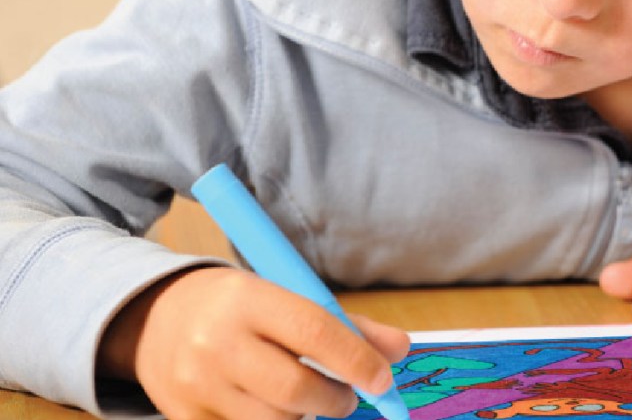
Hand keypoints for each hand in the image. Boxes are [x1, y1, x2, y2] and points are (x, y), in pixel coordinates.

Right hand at [98, 266, 408, 419]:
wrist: (156, 319)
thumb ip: (346, 326)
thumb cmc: (240, 309)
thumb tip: (400, 350)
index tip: (383, 381)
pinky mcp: (184, 418)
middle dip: (336, 401)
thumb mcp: (287, 299)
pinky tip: (272, 409)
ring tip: (306, 401)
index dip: (358, 361)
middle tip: (347, 399)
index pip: (315, 331)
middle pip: (294, 390)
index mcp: (248, 298)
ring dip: (304, 418)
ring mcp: (195, 385)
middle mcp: (216, 341)